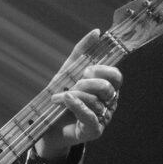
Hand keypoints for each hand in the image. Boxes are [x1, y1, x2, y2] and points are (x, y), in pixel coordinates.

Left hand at [36, 30, 122, 159]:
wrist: (47, 124)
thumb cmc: (62, 96)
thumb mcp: (69, 71)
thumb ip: (82, 51)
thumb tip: (96, 32)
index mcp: (108, 88)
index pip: (116, 76)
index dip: (101, 70)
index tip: (85, 71)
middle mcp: (110, 104)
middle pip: (106, 88)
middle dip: (85, 83)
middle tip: (71, 85)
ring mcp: (104, 118)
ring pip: (94, 101)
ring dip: (71, 95)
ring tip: (57, 98)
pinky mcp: (94, 131)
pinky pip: (89, 115)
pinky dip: (76, 105)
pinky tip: (66, 99)